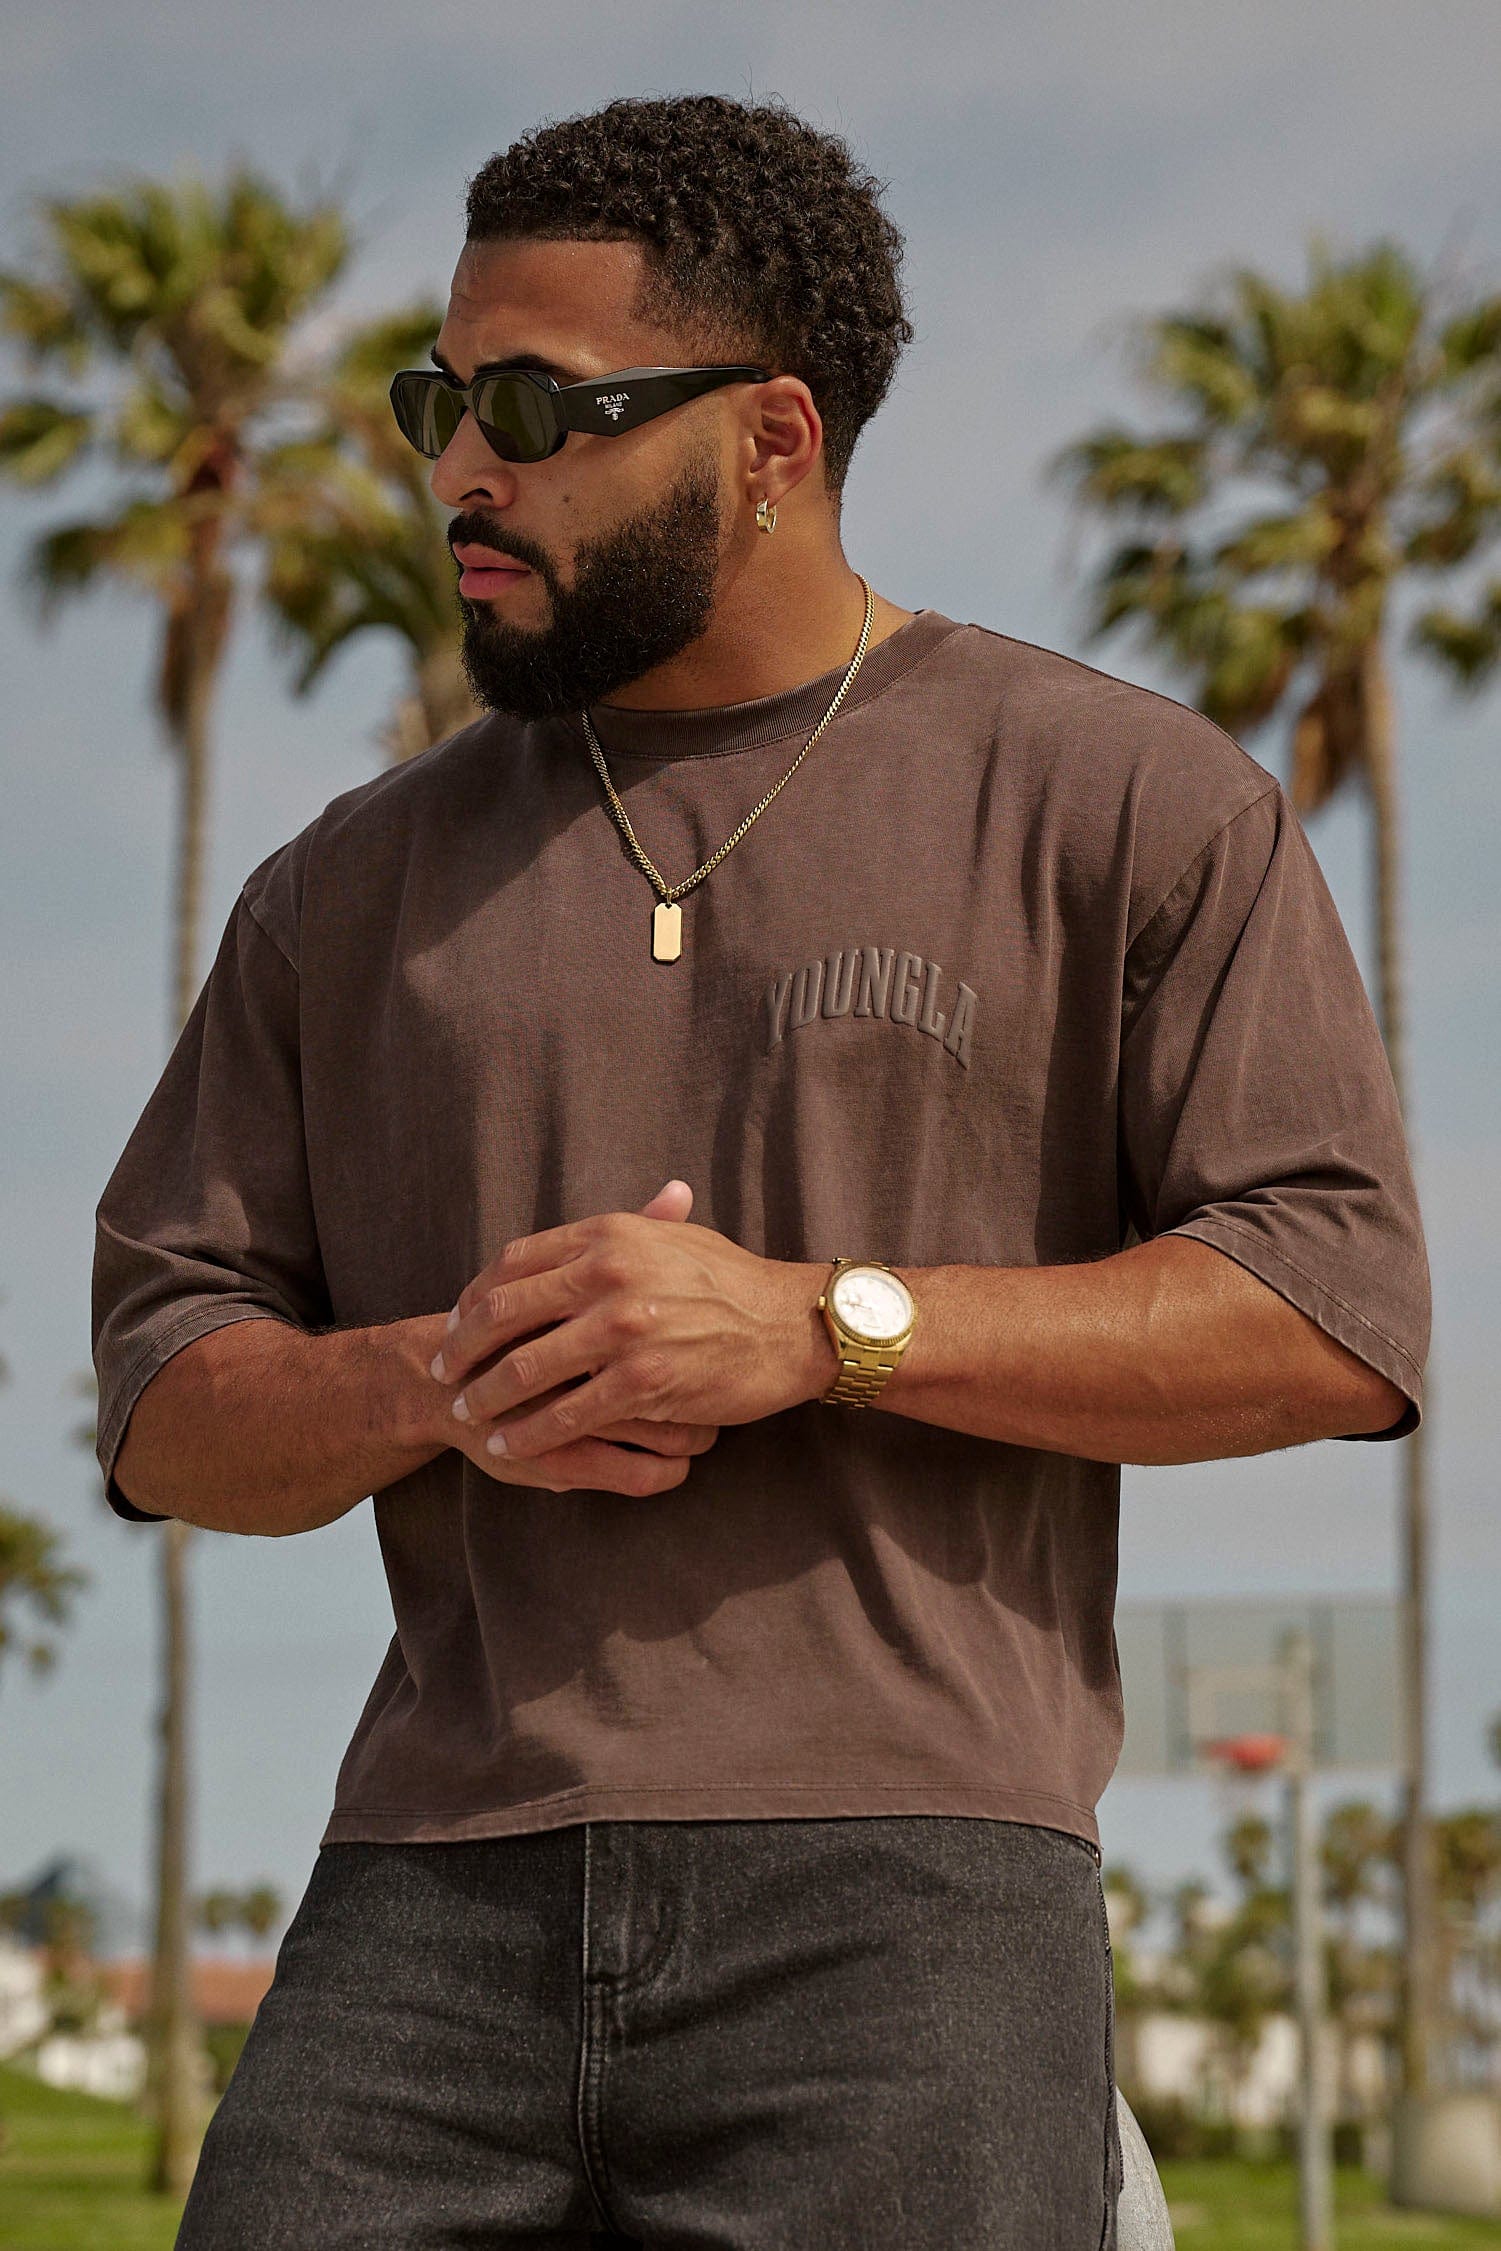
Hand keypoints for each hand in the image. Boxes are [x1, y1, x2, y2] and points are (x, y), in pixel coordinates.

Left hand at [430, 1178, 830, 1484]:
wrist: (792, 1325)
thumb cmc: (732, 1281)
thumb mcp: (670, 1238)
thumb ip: (612, 1236)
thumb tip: (565, 1243)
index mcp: (608, 1234)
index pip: (512, 1262)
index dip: (474, 1296)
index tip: (457, 1321)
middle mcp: (608, 1275)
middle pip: (504, 1312)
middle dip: (462, 1347)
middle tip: (442, 1370)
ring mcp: (624, 1330)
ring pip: (527, 1368)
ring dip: (486, 1396)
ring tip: (466, 1412)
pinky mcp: (643, 1382)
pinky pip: (567, 1415)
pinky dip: (530, 1433)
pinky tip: (508, 1445)